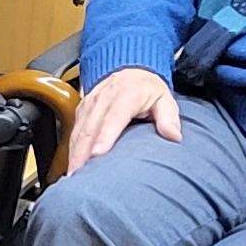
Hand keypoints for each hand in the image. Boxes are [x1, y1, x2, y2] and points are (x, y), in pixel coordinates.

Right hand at [66, 66, 181, 172]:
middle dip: (83, 151)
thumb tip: (173, 136)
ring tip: (74, 175)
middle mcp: (104, 98)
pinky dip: (72, 147)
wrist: (131, 71)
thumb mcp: (165, 100)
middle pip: (90, 127)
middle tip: (80, 175)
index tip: (98, 154)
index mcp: (126, 94)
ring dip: (75, 152)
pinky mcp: (82, 109)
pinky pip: (75, 129)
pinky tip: (72, 164)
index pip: (113, 117)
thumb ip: (169, 118)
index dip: (104, 136)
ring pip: (79, 129)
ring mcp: (91, 103)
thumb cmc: (147, 90)